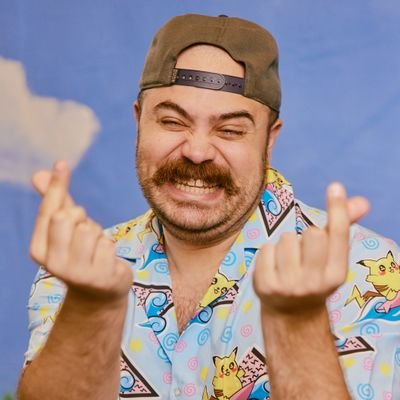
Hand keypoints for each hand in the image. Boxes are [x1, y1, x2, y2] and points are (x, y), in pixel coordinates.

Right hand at [30, 160, 131, 303]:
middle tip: (85, 232)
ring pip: (90, 228)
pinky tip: (105, 259)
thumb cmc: (81, 254)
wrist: (98, 294)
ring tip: (95, 249)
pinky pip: (108, 243)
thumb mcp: (65, 231)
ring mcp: (77, 272)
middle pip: (69, 215)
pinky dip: (109, 246)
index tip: (62, 163)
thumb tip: (38, 173)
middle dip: (82, 217)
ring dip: (98, 234)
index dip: (57, 186)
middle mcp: (54, 263)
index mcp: (39, 249)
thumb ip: (54, 203)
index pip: (49, 211)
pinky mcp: (100, 276)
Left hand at [253, 182, 368, 315]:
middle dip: (306, 236)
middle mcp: (315, 282)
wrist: (291, 314)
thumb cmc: (313, 276)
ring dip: (286, 245)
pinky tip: (272, 268)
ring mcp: (289, 285)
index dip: (338, 209)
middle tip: (303, 254)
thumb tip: (362, 201)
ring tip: (287, 263)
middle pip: (312, 233)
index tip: (335, 186)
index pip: (339, 235)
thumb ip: (341, 229)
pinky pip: (266, 248)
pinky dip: (268, 253)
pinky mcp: (266, 285)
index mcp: (336, 274)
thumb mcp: (330, 259)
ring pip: (287, 238)